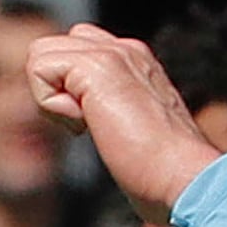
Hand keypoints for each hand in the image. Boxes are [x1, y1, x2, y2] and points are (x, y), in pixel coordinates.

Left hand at [22, 26, 222, 220]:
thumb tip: (91, 121)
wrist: (187, 179)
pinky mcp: (97, 68)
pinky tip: (85, 126)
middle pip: (53, 46)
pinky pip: (39, 68)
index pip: (75, 51)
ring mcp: (112, 54)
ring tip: (86, 126)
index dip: (68, 91)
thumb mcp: (136, 132)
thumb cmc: (166, 176)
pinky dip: (51, 106)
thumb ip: (114, 112)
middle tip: (85, 126)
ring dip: (51, 98)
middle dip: (54, 90)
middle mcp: (124, 50)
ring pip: (40, 54)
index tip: (97, 126)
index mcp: (135, 62)